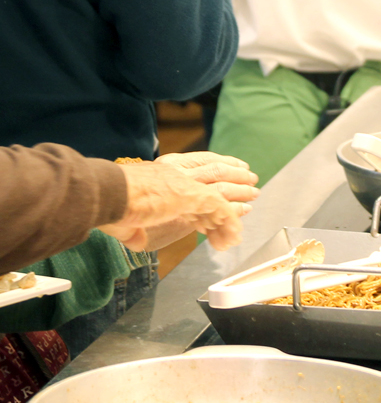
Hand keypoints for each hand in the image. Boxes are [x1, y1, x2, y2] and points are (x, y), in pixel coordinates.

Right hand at [99, 160, 255, 252]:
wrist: (106, 194)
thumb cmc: (108, 202)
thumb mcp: (126, 214)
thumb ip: (136, 227)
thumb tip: (136, 240)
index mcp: (163, 168)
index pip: (199, 163)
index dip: (218, 165)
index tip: (231, 169)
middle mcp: (178, 170)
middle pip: (216, 170)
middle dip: (234, 176)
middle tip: (251, 181)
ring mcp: (187, 182)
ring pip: (223, 187)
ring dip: (240, 194)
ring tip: (253, 199)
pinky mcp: (193, 197)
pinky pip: (221, 209)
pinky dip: (230, 221)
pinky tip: (235, 232)